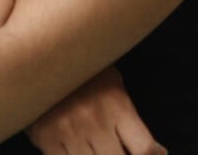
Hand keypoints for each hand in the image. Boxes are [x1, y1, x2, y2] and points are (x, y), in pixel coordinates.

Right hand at [25, 66, 166, 154]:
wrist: (42, 52)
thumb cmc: (83, 69)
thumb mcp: (113, 83)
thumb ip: (128, 116)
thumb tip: (154, 150)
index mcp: (117, 104)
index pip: (144, 149)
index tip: (156, 154)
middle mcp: (95, 120)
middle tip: (118, 146)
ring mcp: (69, 131)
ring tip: (96, 144)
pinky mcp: (46, 138)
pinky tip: (76, 151)